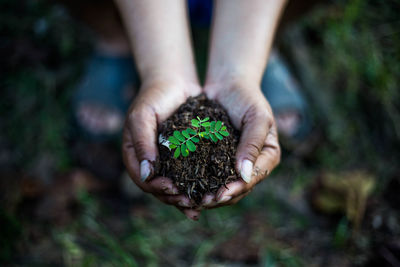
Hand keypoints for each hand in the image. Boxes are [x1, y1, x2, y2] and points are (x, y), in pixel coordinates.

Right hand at [122, 79, 201, 219]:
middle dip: (173, 197)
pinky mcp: (183, 158)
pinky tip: (205, 196)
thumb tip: (146, 174)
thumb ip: (142, 143)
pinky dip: (195, 188)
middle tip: (190, 202)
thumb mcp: (143, 116)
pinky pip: (187, 176)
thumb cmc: (154, 97)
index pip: (142, 179)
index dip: (156, 187)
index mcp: (135, 155)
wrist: (174, 83)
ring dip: (184, 198)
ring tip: (198, 206)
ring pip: (173, 186)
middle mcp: (150, 161)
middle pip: (158, 188)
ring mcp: (166, 161)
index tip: (172, 188)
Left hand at [200, 81, 280, 207]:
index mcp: (267, 156)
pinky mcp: (218, 159)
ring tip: (192, 200)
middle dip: (221, 197)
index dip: (238, 188)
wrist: (228, 85)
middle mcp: (252, 163)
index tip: (221, 195)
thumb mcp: (256, 118)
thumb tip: (244, 174)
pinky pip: (210, 174)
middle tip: (202, 202)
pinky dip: (200, 182)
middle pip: (239, 187)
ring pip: (223, 185)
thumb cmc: (247, 98)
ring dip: (209, 194)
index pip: (254, 178)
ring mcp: (235, 162)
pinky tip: (186, 186)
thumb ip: (252, 144)